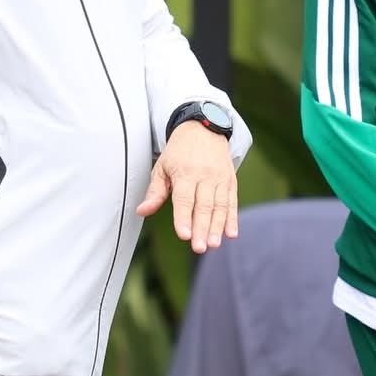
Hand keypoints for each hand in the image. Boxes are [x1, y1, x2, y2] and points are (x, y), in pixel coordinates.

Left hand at [135, 123, 237, 252]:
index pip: (184, 199)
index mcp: (184, 172)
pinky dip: (233, 218)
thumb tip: (142, 211)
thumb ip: (155, 192)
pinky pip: (232, 202)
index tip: (183, 235)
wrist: (204, 127)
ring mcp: (219, 178)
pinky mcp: (230, 180)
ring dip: (218, 227)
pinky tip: (231, 233)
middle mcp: (204, 176)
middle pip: (203, 206)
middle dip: (202, 228)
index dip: (183, 218)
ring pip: (220, 206)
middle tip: (199, 247)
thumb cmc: (179, 151)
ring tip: (214, 244)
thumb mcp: (162, 166)